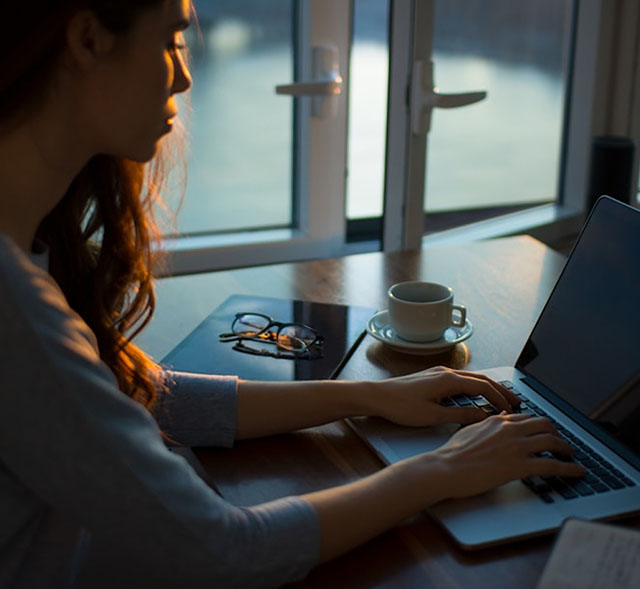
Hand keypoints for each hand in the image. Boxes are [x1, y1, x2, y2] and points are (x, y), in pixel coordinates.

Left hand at [368, 366, 519, 426]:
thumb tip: (483, 416)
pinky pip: (460, 380)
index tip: (512, 410)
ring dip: (488, 388)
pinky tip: (476, 397)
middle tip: (516, 402)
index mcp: (448, 380)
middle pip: (481, 379)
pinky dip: (474, 387)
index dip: (500, 398)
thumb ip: (460, 416)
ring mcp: (439, 373)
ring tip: (501, 400)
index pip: (483, 387)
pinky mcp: (432, 377)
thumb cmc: (400, 406)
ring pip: (471, 378)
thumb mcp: (432, 416)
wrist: (377, 396)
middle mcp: (446, 372)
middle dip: (500, 390)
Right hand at [431, 413, 585, 498]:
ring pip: (552, 441)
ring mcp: (516, 447)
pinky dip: (569, 468)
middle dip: (557, 433)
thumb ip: (487, 424)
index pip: (527, 418)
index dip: (540, 425)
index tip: (545, 431)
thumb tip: (498, 419)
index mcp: (498, 421)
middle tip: (561, 442)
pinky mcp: (519, 466)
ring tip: (571, 455)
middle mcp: (510, 429)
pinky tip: (577, 471)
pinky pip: (552, 465)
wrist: (446, 468)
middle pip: (545, 425)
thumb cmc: (452, 453)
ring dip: (566, 449)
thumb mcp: (469, 430)